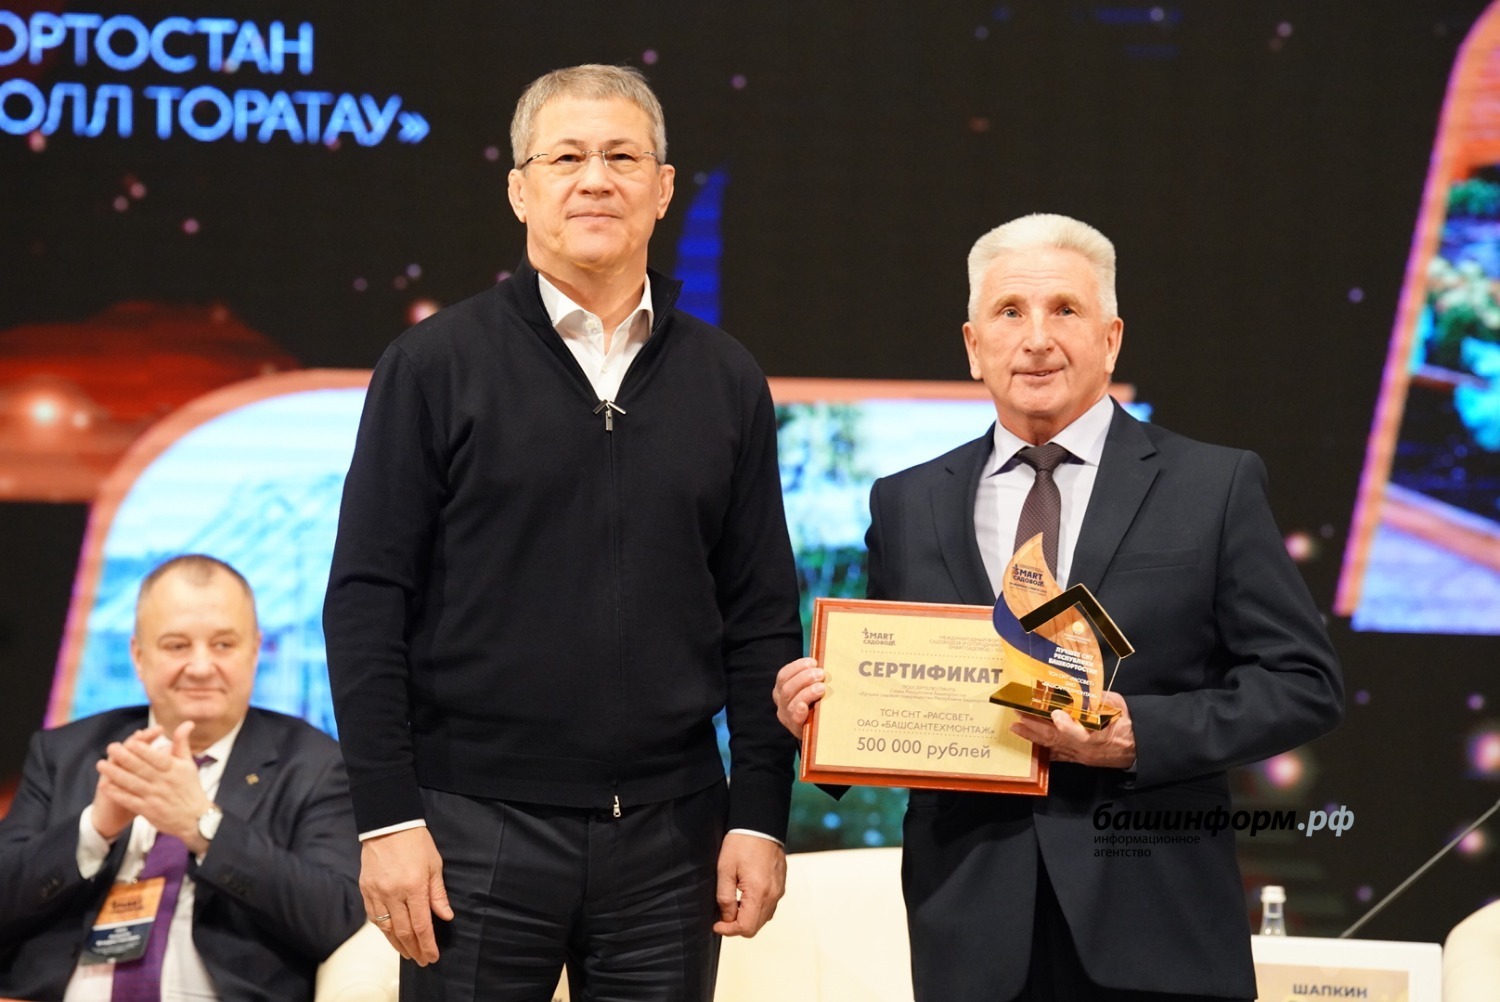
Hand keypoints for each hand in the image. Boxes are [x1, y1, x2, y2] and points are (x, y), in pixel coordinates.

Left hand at [96, 721, 212, 849]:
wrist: (195, 818)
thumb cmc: (190, 788)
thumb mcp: (189, 764)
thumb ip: (182, 743)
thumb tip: (187, 723)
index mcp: (174, 769)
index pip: (157, 757)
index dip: (143, 750)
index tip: (130, 741)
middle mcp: (164, 782)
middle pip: (141, 768)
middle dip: (124, 757)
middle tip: (110, 747)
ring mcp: (154, 797)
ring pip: (132, 783)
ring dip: (115, 773)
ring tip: (101, 764)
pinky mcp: (147, 810)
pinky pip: (129, 800)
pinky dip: (117, 793)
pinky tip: (105, 786)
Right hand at [360, 826, 452, 964]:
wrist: (388, 823)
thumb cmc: (415, 841)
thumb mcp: (434, 865)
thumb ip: (438, 894)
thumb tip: (446, 916)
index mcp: (414, 886)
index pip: (421, 924)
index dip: (427, 943)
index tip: (433, 956)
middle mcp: (393, 893)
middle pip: (403, 931)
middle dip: (414, 949)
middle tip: (422, 960)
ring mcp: (377, 892)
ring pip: (386, 927)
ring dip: (397, 944)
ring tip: (407, 953)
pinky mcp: (365, 889)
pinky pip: (373, 916)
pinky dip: (383, 929)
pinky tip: (390, 935)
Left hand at [712, 832, 785, 936]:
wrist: (760, 824)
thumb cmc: (741, 844)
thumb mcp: (725, 870)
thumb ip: (725, 898)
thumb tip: (726, 918)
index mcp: (759, 893)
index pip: (746, 927)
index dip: (729, 930)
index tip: (716, 924)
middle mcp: (773, 895)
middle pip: (756, 927)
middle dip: (737, 926)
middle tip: (721, 916)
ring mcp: (779, 891)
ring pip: (764, 918)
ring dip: (748, 918)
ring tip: (733, 905)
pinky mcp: (781, 885)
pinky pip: (770, 906)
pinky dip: (757, 909)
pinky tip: (745, 897)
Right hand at [772, 657, 825, 737]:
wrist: (815, 730)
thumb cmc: (814, 703)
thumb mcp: (808, 688)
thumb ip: (811, 677)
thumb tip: (823, 661)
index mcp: (781, 689)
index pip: (783, 675)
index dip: (797, 667)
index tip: (814, 662)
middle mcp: (781, 702)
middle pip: (787, 687)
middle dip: (805, 678)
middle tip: (821, 674)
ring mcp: (787, 716)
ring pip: (791, 701)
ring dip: (807, 692)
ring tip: (822, 688)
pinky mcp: (795, 728)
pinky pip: (794, 719)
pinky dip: (798, 712)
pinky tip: (804, 707)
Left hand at [1009, 691, 1135, 767]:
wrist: (1138, 748)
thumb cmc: (1128, 724)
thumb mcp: (1118, 706)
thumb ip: (1100, 699)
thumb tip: (1082, 688)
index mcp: (1100, 735)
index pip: (1082, 733)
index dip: (1067, 726)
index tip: (1055, 714)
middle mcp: (1087, 748)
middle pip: (1058, 740)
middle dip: (1036, 727)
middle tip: (1018, 715)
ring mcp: (1081, 755)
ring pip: (1054, 747)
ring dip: (1034, 737)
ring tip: (1016, 728)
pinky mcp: (1080, 759)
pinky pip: (1059, 755)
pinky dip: (1045, 750)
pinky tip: (1032, 745)